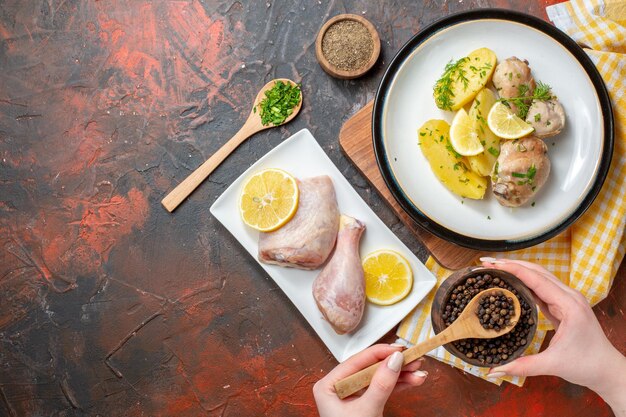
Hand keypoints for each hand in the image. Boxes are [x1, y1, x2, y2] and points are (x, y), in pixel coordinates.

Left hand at [313, 344, 427, 416]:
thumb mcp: (367, 410)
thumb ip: (381, 385)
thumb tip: (394, 360)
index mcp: (328, 385)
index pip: (356, 361)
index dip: (380, 353)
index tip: (399, 349)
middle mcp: (338, 387)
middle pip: (370, 368)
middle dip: (394, 365)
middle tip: (414, 358)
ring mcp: (351, 396)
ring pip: (379, 378)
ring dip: (400, 375)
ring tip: (419, 371)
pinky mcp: (363, 405)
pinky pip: (382, 390)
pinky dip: (398, 386)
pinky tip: (413, 381)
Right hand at [481, 258, 625, 415]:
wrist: (606, 369)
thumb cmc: (585, 365)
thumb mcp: (552, 365)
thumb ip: (522, 366)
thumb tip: (493, 370)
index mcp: (569, 305)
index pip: (536, 279)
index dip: (513, 269)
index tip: (492, 264)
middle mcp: (570, 296)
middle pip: (537, 271)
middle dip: (511, 264)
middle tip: (487, 262)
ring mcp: (568, 299)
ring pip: (540, 276)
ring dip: (518, 270)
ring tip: (495, 268)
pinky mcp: (564, 304)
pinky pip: (542, 287)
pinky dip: (525, 281)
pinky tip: (511, 282)